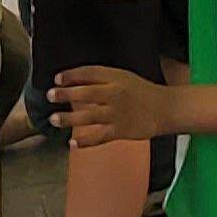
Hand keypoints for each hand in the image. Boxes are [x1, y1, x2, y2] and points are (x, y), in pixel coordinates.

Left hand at [51, 66, 173, 146]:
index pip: (90, 73)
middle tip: (50, 95)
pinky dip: (86, 141)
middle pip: (87, 93)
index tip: (57, 78)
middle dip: (66, 94)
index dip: (72, 75)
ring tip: (54, 119)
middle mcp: (115, 94)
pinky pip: (100, 136)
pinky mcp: (121, 131)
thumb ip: (102, 79)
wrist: (166, 108)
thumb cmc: (142, 92)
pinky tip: (73, 143)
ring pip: (89, 116)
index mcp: (116, 78)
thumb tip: (75, 81)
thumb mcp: (123, 77)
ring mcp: (118, 114)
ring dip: (69, 118)